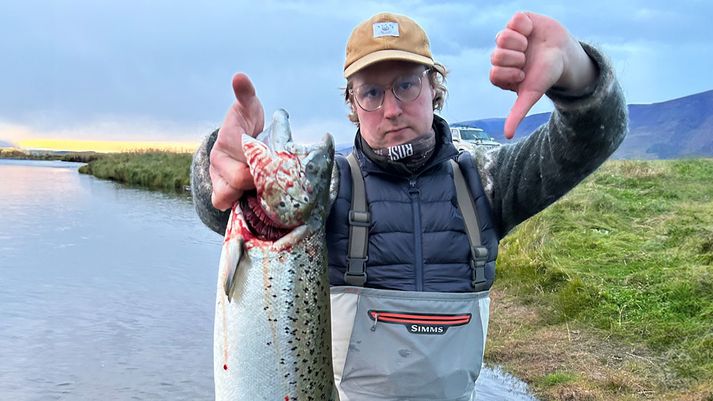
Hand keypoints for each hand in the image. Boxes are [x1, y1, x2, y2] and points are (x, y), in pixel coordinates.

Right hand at [209, 73, 264, 210]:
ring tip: (263, 187)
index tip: (273, 163)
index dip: (260, 169)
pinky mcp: (221, 195)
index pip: (243, 166)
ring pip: (228, 199)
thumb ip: (245, 94)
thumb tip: (239, 77)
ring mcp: (217, 181)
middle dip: (258, 182)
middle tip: (273, 175)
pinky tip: (256, 199)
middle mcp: (217, 164)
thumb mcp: (248, 108)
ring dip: (248, 196)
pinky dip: (242, 206)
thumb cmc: (245, 123)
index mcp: (224, 144)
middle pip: (238, 184)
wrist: (236, 142)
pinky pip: (227, 208)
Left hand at [490, 12, 597, 138]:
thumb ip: (517, 113)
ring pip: (503, 37)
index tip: (523, 75)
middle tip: (527, 60)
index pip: (494, 73)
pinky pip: (515, 19)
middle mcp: (500, 55)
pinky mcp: (517, 21)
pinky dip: (526, 26)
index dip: (511, 74)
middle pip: (496, 55)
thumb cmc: (546, 75)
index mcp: (499, 72)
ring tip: (530, 45)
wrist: (564, 55)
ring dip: (521, 43)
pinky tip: (532, 32)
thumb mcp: (531, 95)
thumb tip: (508, 136)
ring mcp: (507, 37)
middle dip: (516, 59)